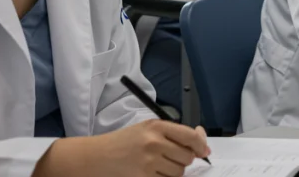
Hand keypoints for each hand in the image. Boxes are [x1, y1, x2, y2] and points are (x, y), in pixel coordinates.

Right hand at [34, 120, 209, 176]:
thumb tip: (202, 142)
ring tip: (157, 165)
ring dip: (173, 172)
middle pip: (187, 157)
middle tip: (170, 158)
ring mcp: (148, 162)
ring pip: (178, 172)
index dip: (201, 145)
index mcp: (157, 126)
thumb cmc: (122, 143)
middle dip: (183, 160)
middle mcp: (154, 142)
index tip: (204, 151)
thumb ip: (173, 133)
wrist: (94, 157)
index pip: (190, 136)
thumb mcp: (147, 129)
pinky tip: (150, 173)